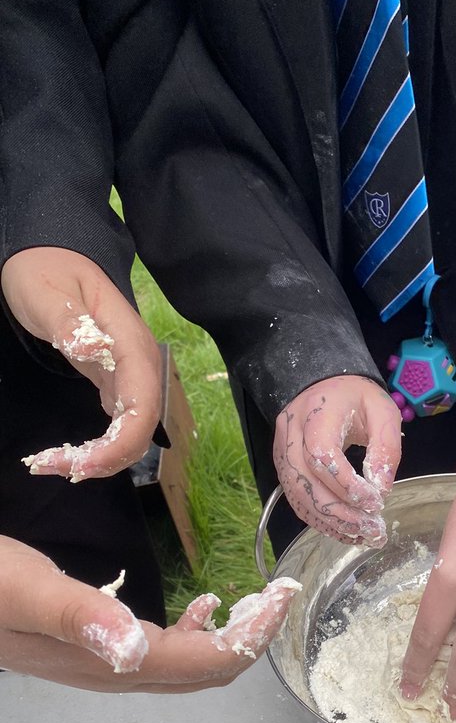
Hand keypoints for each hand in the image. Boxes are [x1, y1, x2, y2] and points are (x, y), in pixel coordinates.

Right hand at [0, 535, 300, 692]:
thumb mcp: (23, 589)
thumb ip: (76, 616)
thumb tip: (132, 646)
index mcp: (111, 660)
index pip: (205, 661)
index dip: (253, 636)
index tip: (283, 596)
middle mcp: (115, 671)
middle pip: (205, 672)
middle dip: (252, 638)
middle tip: (281, 595)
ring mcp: (103, 663)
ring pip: (186, 665)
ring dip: (229, 638)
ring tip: (256, 602)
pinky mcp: (91, 646)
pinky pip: (160, 653)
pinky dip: (194, 632)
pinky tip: (200, 606)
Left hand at [1, 247, 161, 478]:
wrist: (53, 255)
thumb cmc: (46, 268)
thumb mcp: (47, 292)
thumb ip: (70, 322)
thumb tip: (95, 352)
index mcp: (130, 343)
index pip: (142, 405)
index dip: (120, 443)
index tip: (81, 464)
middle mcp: (140, 364)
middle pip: (142, 427)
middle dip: (108, 458)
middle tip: (54, 467)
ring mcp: (131, 375)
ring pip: (133, 431)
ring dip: (104, 456)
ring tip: (56, 463)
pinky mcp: (117, 384)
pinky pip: (120, 425)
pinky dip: (101, 446)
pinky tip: (72, 453)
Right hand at [274, 374, 401, 545]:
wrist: (323, 387)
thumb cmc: (356, 397)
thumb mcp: (382, 410)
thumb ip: (386, 447)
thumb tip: (382, 489)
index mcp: (316, 414)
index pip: (321, 455)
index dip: (347, 485)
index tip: (376, 502)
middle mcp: (290, 434)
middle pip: (305, 482)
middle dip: (340, 512)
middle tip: (372, 529)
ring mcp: (282, 453)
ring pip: (298, 496)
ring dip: (331, 522)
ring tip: (363, 536)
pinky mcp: (283, 469)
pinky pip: (297, 500)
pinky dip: (320, 520)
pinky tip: (345, 531)